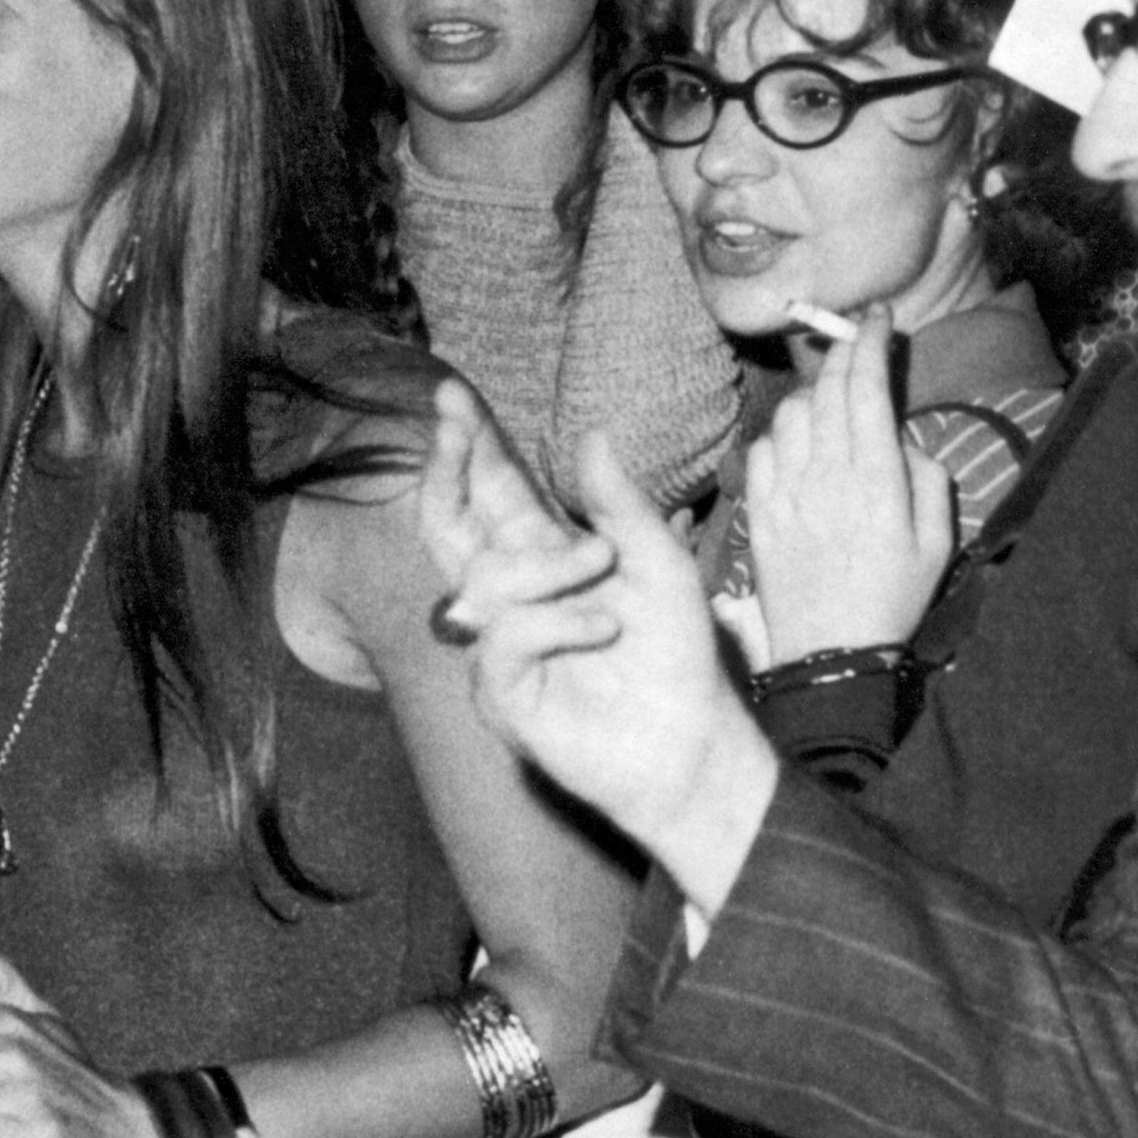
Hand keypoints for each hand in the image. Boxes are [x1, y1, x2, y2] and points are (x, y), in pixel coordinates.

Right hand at [423, 397, 777, 899]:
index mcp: (544, 558)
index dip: (469, 447)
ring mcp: (498, 645)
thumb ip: (620, 505)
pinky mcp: (500, 693)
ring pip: (482, 577)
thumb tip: (591, 435)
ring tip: (602, 567)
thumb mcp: (660, 563)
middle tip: (453, 423)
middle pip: (449, 524)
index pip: (490, 494)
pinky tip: (603, 629)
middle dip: (447, 469)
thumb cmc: (676, 656)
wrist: (690, 740)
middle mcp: (511, 597)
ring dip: (546, 564)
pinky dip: (558, 623)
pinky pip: (506, 636)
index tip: (452, 396)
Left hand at [739, 307, 954, 659]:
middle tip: (857, 341)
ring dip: (811, 393)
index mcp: (877, 481)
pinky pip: (761, 449)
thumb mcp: (938, 540)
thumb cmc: (895, 597)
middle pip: (826, 391)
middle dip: (842, 355)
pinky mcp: (758, 512)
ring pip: (789, 413)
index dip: (870, 345)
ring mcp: (786, 494)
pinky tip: (798, 442)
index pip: (866, 391)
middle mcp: (827, 478)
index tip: (878, 320)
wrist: (833, 654)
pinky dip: (780, 433)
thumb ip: (928, 476)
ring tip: (831, 397)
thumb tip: (901, 436)